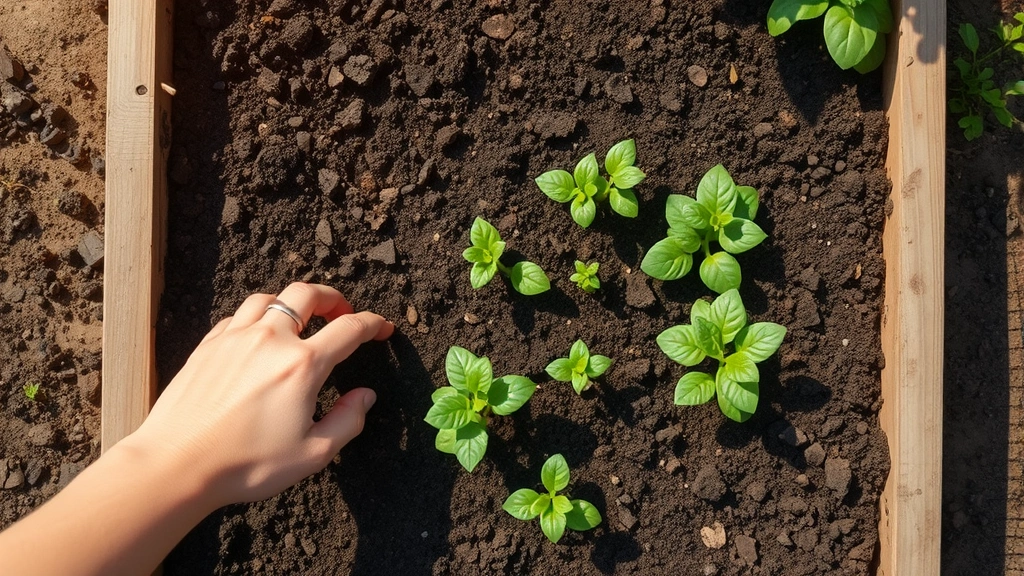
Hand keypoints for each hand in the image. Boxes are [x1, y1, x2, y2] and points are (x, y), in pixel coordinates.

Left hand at [127, 283, 393, 506]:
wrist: (177, 464)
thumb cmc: (246, 464)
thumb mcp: (312, 454)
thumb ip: (348, 421)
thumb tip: (365, 396)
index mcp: (303, 365)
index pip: (349, 329)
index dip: (373, 324)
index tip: (382, 328)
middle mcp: (271, 340)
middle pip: (308, 295)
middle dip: (333, 298)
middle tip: (342, 312)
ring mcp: (235, 338)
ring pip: (270, 299)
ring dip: (293, 302)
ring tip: (301, 318)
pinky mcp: (208, 346)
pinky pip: (239, 316)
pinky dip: (258, 317)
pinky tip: (259, 335)